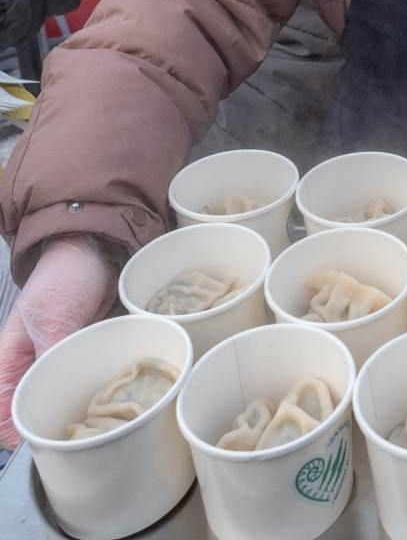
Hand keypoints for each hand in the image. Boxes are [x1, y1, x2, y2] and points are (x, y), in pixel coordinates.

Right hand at [0, 235, 115, 447]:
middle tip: (77, 437)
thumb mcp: (52, 319)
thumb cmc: (65, 278)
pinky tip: (111, 401)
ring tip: (97, 424)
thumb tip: (45, 401)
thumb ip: (48, 358)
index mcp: (9, 362)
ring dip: (77, 410)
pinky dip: (96, 391)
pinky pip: (87, 381)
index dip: (15, 432)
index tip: (40, 443)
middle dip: (51, 426)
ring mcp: (60, 361)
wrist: (99, 248)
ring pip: (62, 398)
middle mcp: (32, 367)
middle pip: (33, 410)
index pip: (1, 412)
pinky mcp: (85, 354)